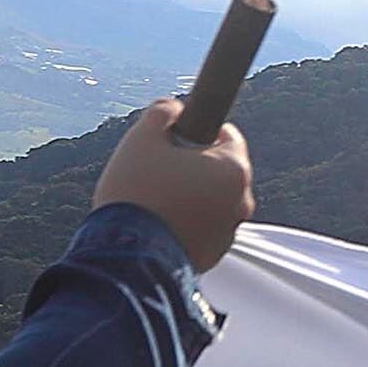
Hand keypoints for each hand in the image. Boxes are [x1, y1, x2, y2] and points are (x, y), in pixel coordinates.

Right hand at [95, 101, 254, 270]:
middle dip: (196, 166)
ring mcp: (229, 232)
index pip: (228, 136)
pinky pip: (204, 229)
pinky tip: (160, 222)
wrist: (126, 258)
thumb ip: (161, 113)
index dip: (199, 131)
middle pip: (221, 170)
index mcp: (233, 169)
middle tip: (160, 170)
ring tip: (156, 199)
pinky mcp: (214, 256)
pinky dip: (189, 222)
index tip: (178, 138)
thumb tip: (172, 109)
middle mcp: (241, 202)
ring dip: (193, 196)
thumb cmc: (136, 194)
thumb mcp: (141, 139)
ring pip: (213, 201)